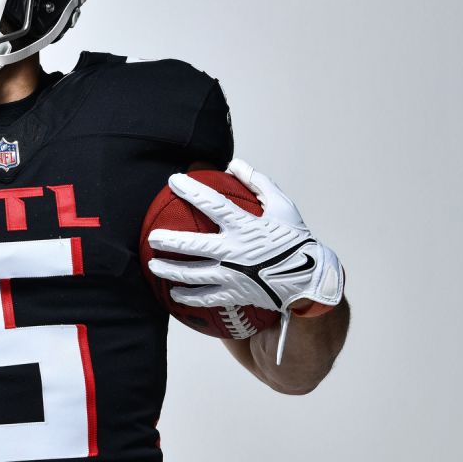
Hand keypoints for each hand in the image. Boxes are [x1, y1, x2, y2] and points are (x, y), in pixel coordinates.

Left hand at [146, 159, 343, 314]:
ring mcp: (234, 275)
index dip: (192, 191)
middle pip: (194, 245)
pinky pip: (206, 297)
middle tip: (152, 237)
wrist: (310, 280)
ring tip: (154, 265)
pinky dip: (188, 296)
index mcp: (247, 226)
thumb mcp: (283, 207)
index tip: (174, 180)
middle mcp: (236, 251)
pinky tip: (174, 293)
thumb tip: (234, 164)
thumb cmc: (294, 240)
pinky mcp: (235, 294)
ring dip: (170, 270)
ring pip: (193, 274)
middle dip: (170, 240)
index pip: (214, 204)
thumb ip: (258, 183)